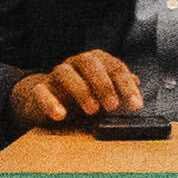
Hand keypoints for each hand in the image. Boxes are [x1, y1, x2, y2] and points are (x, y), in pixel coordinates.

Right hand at [10, 49, 144, 131]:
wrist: (51, 104)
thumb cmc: (86, 98)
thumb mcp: (107, 96)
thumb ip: (121, 90)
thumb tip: (137, 82)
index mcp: (97, 61)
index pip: (115, 67)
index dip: (127, 86)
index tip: (136, 105)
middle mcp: (77, 63)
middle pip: (89, 62)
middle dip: (103, 84)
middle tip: (112, 106)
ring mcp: (57, 75)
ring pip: (64, 72)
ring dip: (80, 90)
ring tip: (92, 110)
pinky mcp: (40, 89)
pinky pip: (41, 91)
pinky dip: (50, 102)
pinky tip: (60, 115)